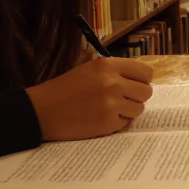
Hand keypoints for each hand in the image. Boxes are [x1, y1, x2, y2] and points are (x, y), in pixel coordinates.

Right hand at [26, 59, 154, 141]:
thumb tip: (143, 80)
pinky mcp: (107, 123)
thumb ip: (116, 72)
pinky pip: (125, 123)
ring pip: (139, 109)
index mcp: (108, 65)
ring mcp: (111, 104)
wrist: (42, 110)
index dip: (143, 80)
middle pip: (146, 92)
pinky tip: (101, 118)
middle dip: (137, 97)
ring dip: (128, 111)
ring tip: (110, 109)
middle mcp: (113, 83)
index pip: (145, 72)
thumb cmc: (65, 88)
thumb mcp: (90, 69)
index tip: (135, 85)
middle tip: (123, 99)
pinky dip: (116, 123)